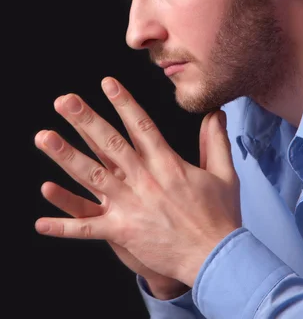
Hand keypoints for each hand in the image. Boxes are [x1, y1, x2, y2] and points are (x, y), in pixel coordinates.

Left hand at [35, 77, 240, 287]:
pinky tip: (41, 222)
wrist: (217, 258)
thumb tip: (216, 113)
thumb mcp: (224, 173)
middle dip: (85, 120)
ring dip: (66, 156)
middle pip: (109, 144)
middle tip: (64, 101)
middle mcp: (145, 180)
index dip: (123, 103)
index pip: (141, 126)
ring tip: (44, 138)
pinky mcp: (123, 232)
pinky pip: (88, 229)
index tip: (107, 83)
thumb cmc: (221, 216)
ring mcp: (131, 206)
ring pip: (91, 177)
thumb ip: (216, 141)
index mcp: (167, 164)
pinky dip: (64, 226)